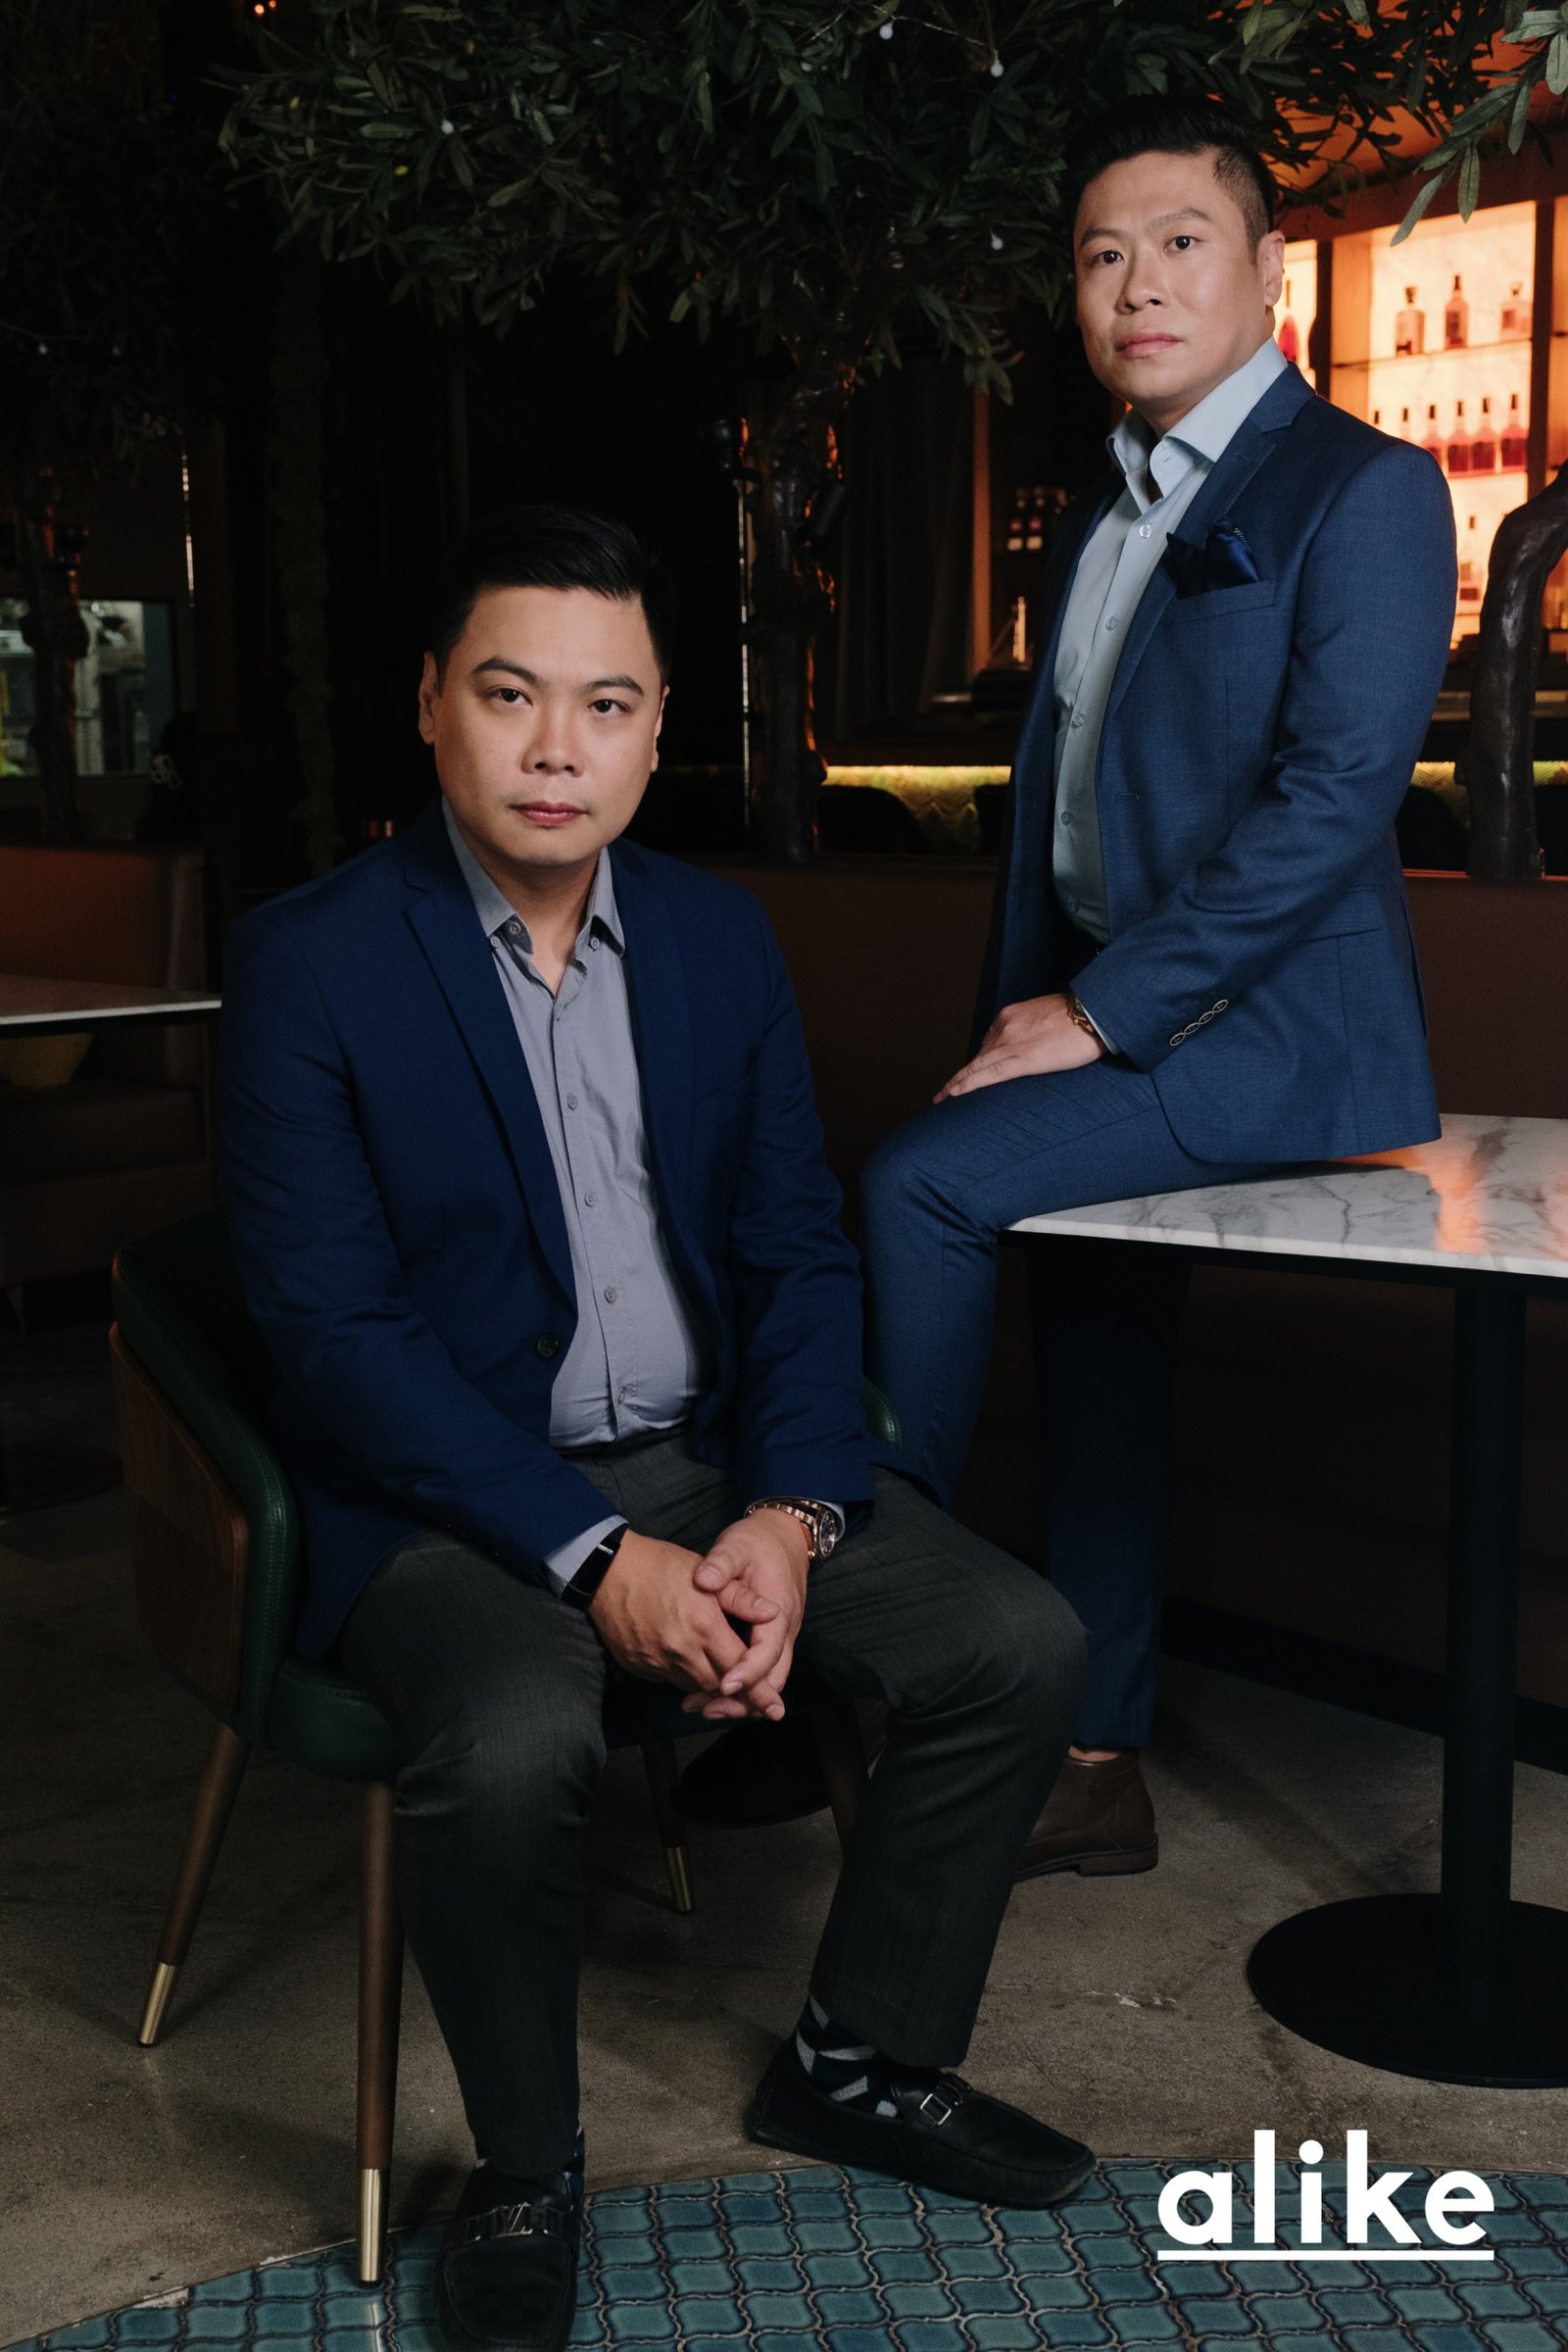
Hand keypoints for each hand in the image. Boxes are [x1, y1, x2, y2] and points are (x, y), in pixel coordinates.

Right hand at [589, 1530, 759, 1699]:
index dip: (760, 1692)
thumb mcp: (705, 1573)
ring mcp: (658, 1661)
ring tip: (722, 1676)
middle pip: (719, 1685)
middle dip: (736, 1692)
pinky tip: (688, 1661)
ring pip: (694, 1686)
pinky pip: (670, 1681)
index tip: (775, 1709)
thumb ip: (741, 1598)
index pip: (741, 1670)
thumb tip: (773, 1612)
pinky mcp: (640, 1667)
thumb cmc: (659, 1565)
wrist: (607, 1570)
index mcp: (703, 1626)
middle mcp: (681, 1650)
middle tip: (752, 1697)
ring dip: (710, 1683)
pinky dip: (684, 1676)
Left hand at [686, 1510, 811, 1722]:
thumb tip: (703, 1580)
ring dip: (741, 1700)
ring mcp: (781, 1638)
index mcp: (779, 1610)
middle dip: (742, 1700)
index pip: (768, 1651)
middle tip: (705, 1708)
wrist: (784, 1537)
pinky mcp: (771, 1641)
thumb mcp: (737, 1545)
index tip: (724, 1685)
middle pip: (773, 1679)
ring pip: (769, 1681)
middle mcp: (785, 1630)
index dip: (748, 1672)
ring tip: (702, 1707)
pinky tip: (711, 1692)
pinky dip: (742, 1687)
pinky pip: (762, 1673)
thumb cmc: (757, 1543)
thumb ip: (721, 1563)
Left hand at [936, 993, 1102, 1100]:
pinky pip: (987, 1075)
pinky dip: (967, 1085)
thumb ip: (1032, 1033)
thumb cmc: (1083, 1018)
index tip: (961, 1076)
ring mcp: (1011, 1042)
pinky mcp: (1022, 1058)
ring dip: (957, 1085)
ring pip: (976, 1068)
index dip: (972, 1064)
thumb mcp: (1048, 1019)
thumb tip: (1030, 1050)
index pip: (986, 1045)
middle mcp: (1005, 1027)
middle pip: (977, 1058)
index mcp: (1011, 1016)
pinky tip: (955, 1095)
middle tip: (941, 1095)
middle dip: (958, 1078)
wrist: (1097, 1013)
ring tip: (943, 1100)